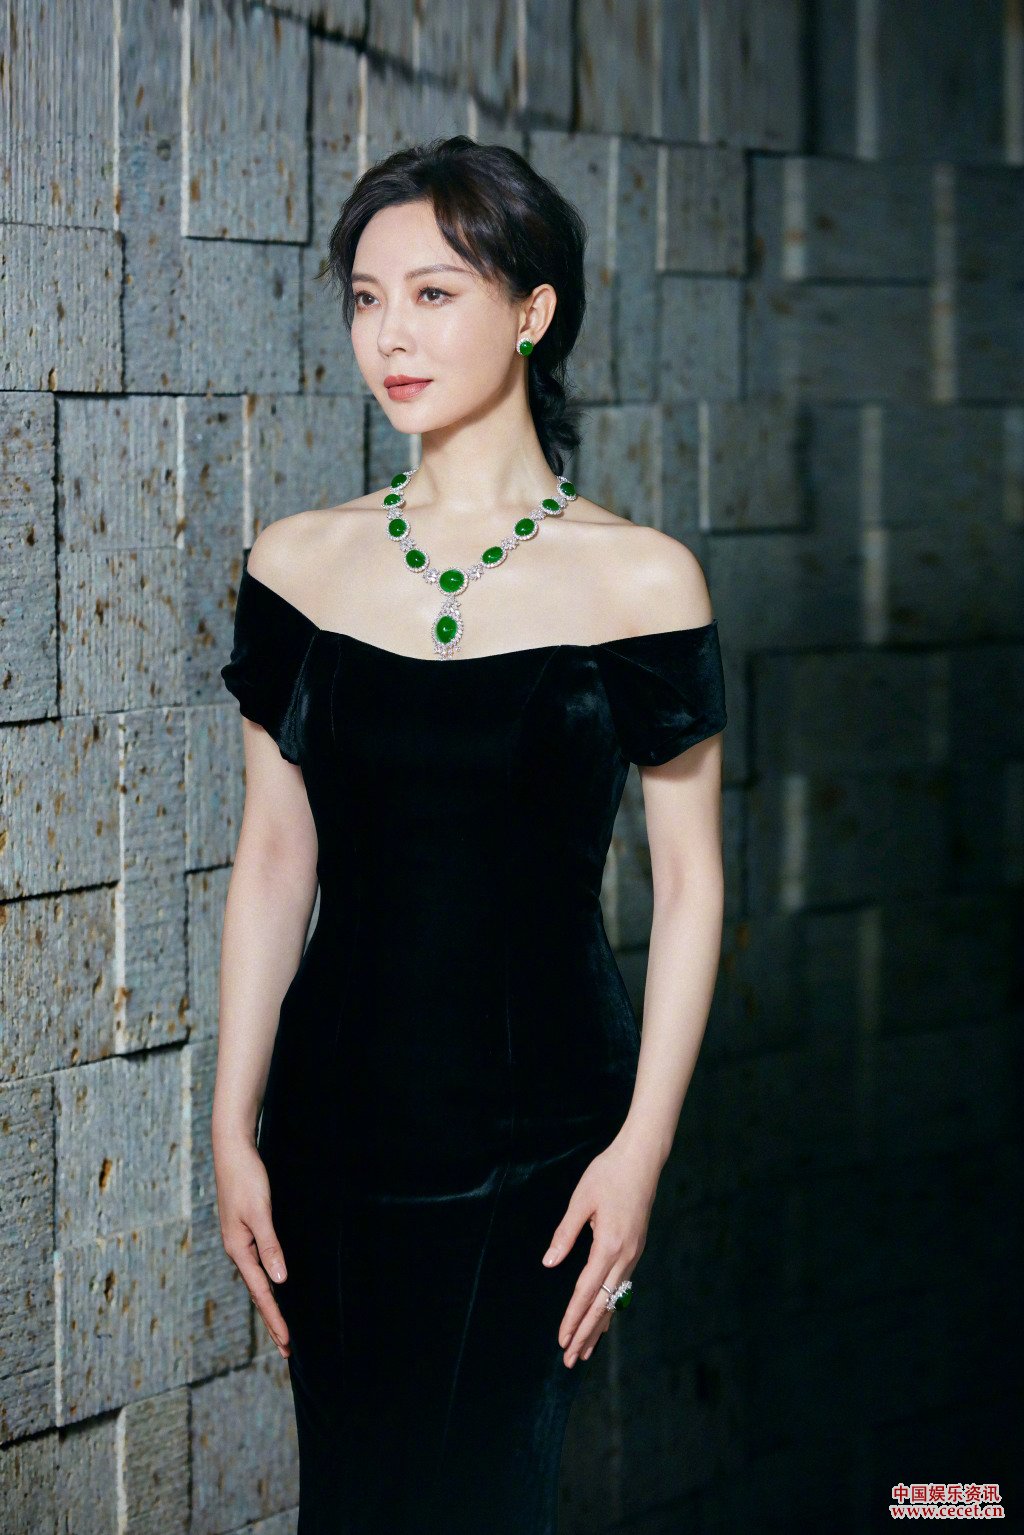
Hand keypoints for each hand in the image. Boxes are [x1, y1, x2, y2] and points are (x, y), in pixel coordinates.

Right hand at [213, 1133, 290, 1357]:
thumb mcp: (260, 1212)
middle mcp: (238, 1249)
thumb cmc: (247, 1178)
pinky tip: (275, 1283)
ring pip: (258, 1280)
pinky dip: (267, 1281)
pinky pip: (258, 1264)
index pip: (262, 1293)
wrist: (232, 1150)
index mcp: (239, 1250)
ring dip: (270, 1303)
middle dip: (272, 1320)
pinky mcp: (245, 1229)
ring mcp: (240, 1240)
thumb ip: (270, 1246)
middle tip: (286, 1348)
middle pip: (258, 1292)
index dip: (275, 1318)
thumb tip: (280, 1280)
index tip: (287, 1342)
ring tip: (281, 1325)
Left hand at [541, 1134, 658, 1367]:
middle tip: (570, 1360)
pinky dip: (610, 1307)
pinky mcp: (635, 1248)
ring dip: (598, 1325)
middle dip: (585, 1333)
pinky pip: (621, 1287)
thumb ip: (565, 1233)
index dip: (573, 1317)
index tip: (562, 1340)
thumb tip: (550, 1263)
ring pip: (614, 1299)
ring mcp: (633, 1254)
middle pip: (603, 1304)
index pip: (587, 1291)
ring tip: (584, 1349)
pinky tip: (603, 1318)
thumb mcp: (581, 1200)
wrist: (641, 1159)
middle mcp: (625, 1256)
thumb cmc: (608, 1174)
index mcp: (609, 1245)